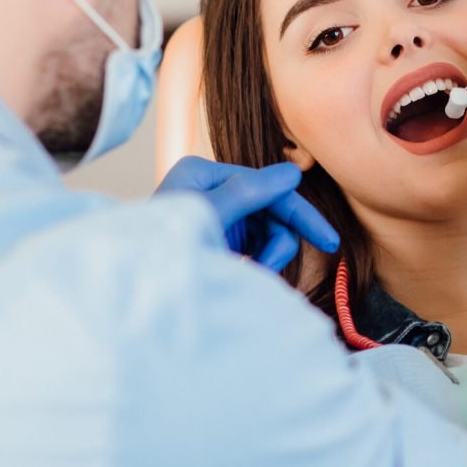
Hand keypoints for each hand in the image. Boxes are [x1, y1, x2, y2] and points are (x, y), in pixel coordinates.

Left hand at [156, 156, 339, 271]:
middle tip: (266, 270)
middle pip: (270, 211)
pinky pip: (255, 249)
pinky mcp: (218, 241)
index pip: (268, 188)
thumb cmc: (163, 251)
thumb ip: (247, 192)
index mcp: (204, 174)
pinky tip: (239, 274)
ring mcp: (215, 216)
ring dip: (264, 258)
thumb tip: (292, 172)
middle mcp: (211, 190)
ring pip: (266, 234)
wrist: (137, 293)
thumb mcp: (207, 217)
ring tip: (243, 273)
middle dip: (274, 244)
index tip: (330, 242)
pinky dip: (255, 265)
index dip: (301, 214)